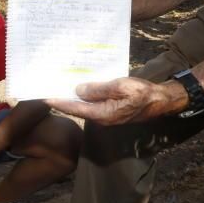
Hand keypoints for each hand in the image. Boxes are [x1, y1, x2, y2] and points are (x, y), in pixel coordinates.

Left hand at [45, 77, 183, 125]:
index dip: (59, 102)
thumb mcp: (121, 87)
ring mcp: (106, 115)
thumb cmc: (142, 93)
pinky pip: (93, 103)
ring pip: (84, 105)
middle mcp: (101, 117)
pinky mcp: (110, 110)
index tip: (44, 96)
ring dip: (72, 96)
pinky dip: (84, 95)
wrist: (159, 101)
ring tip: (59, 85)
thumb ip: (99, 89)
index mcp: (102, 113)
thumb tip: (78, 89)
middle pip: (77, 108)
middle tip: (48, 88)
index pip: (74, 108)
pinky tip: (79, 86)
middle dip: (62, 98)